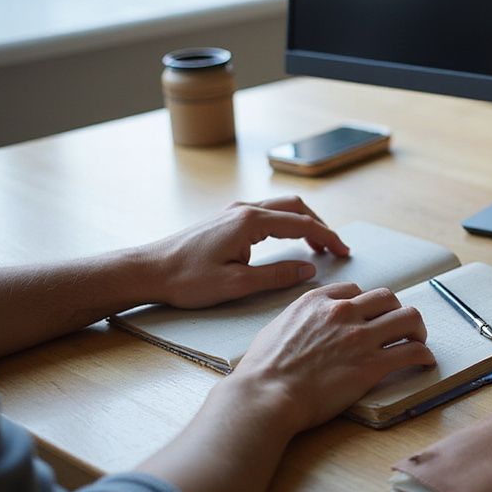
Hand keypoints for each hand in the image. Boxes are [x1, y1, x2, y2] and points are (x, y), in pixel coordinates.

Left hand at [140, 196, 350, 308]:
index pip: (302, 224)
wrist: (147, 270)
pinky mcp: (226, 219)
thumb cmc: (186, 279)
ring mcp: (233, 211)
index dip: (327, 237)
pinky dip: (286, 223)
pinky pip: (266, 213)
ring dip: (303, 222)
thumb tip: (309, 269)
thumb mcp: (236, 284)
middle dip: (320, 225)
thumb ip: (277, 275)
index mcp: (250, 222)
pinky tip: (288, 241)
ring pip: (281, 207)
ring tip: (317, 245)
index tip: (344, 252)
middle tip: (335, 249)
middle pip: (295, 207)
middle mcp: (244, 209)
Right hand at [224, 282, 436, 433]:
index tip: (370, 317)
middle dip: (396, 312)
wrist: (265, 395)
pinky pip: (412, 351)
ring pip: (408, 318)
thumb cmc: (262, 370)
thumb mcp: (278, 326)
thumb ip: (300, 318)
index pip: (356, 290)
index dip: (367, 304)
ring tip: (417, 341)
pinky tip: (426, 361)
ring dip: (417, 328)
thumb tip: (306, 324)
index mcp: (318, 301)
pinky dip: (425, 355)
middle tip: (399, 328)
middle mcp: (343, 312)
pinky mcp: (372, 364)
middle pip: (388, 298)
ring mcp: (360, 337)